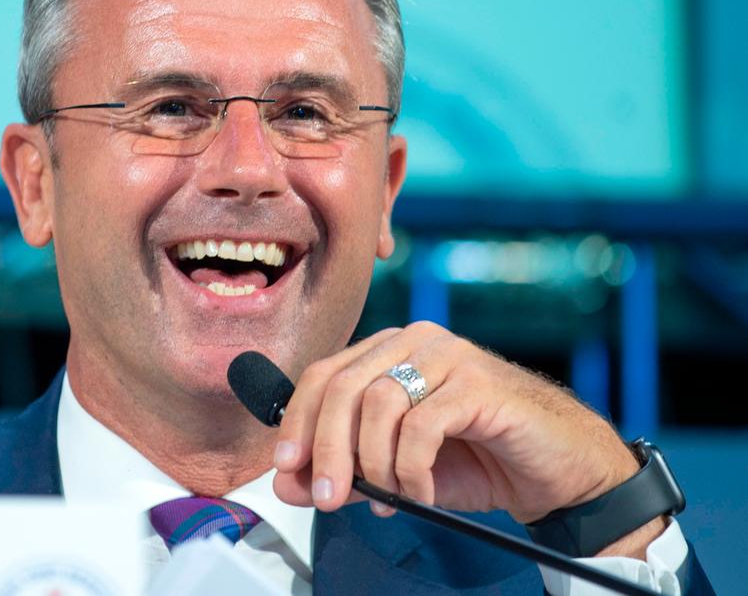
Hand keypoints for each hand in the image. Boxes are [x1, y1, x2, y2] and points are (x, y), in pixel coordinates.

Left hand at [271, 321, 641, 526]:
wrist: (557, 470)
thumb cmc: (478, 460)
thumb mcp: (394, 472)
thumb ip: (342, 471)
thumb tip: (284, 483)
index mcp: (387, 352)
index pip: (322, 376)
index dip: (298, 423)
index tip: (286, 469)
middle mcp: (414, 343)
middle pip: (342, 387)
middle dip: (326, 449)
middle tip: (327, 498)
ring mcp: (448, 356)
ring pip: (377, 403)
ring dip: (372, 463)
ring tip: (387, 498)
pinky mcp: (478, 383)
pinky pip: (421, 425)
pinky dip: (411, 469)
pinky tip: (421, 493)